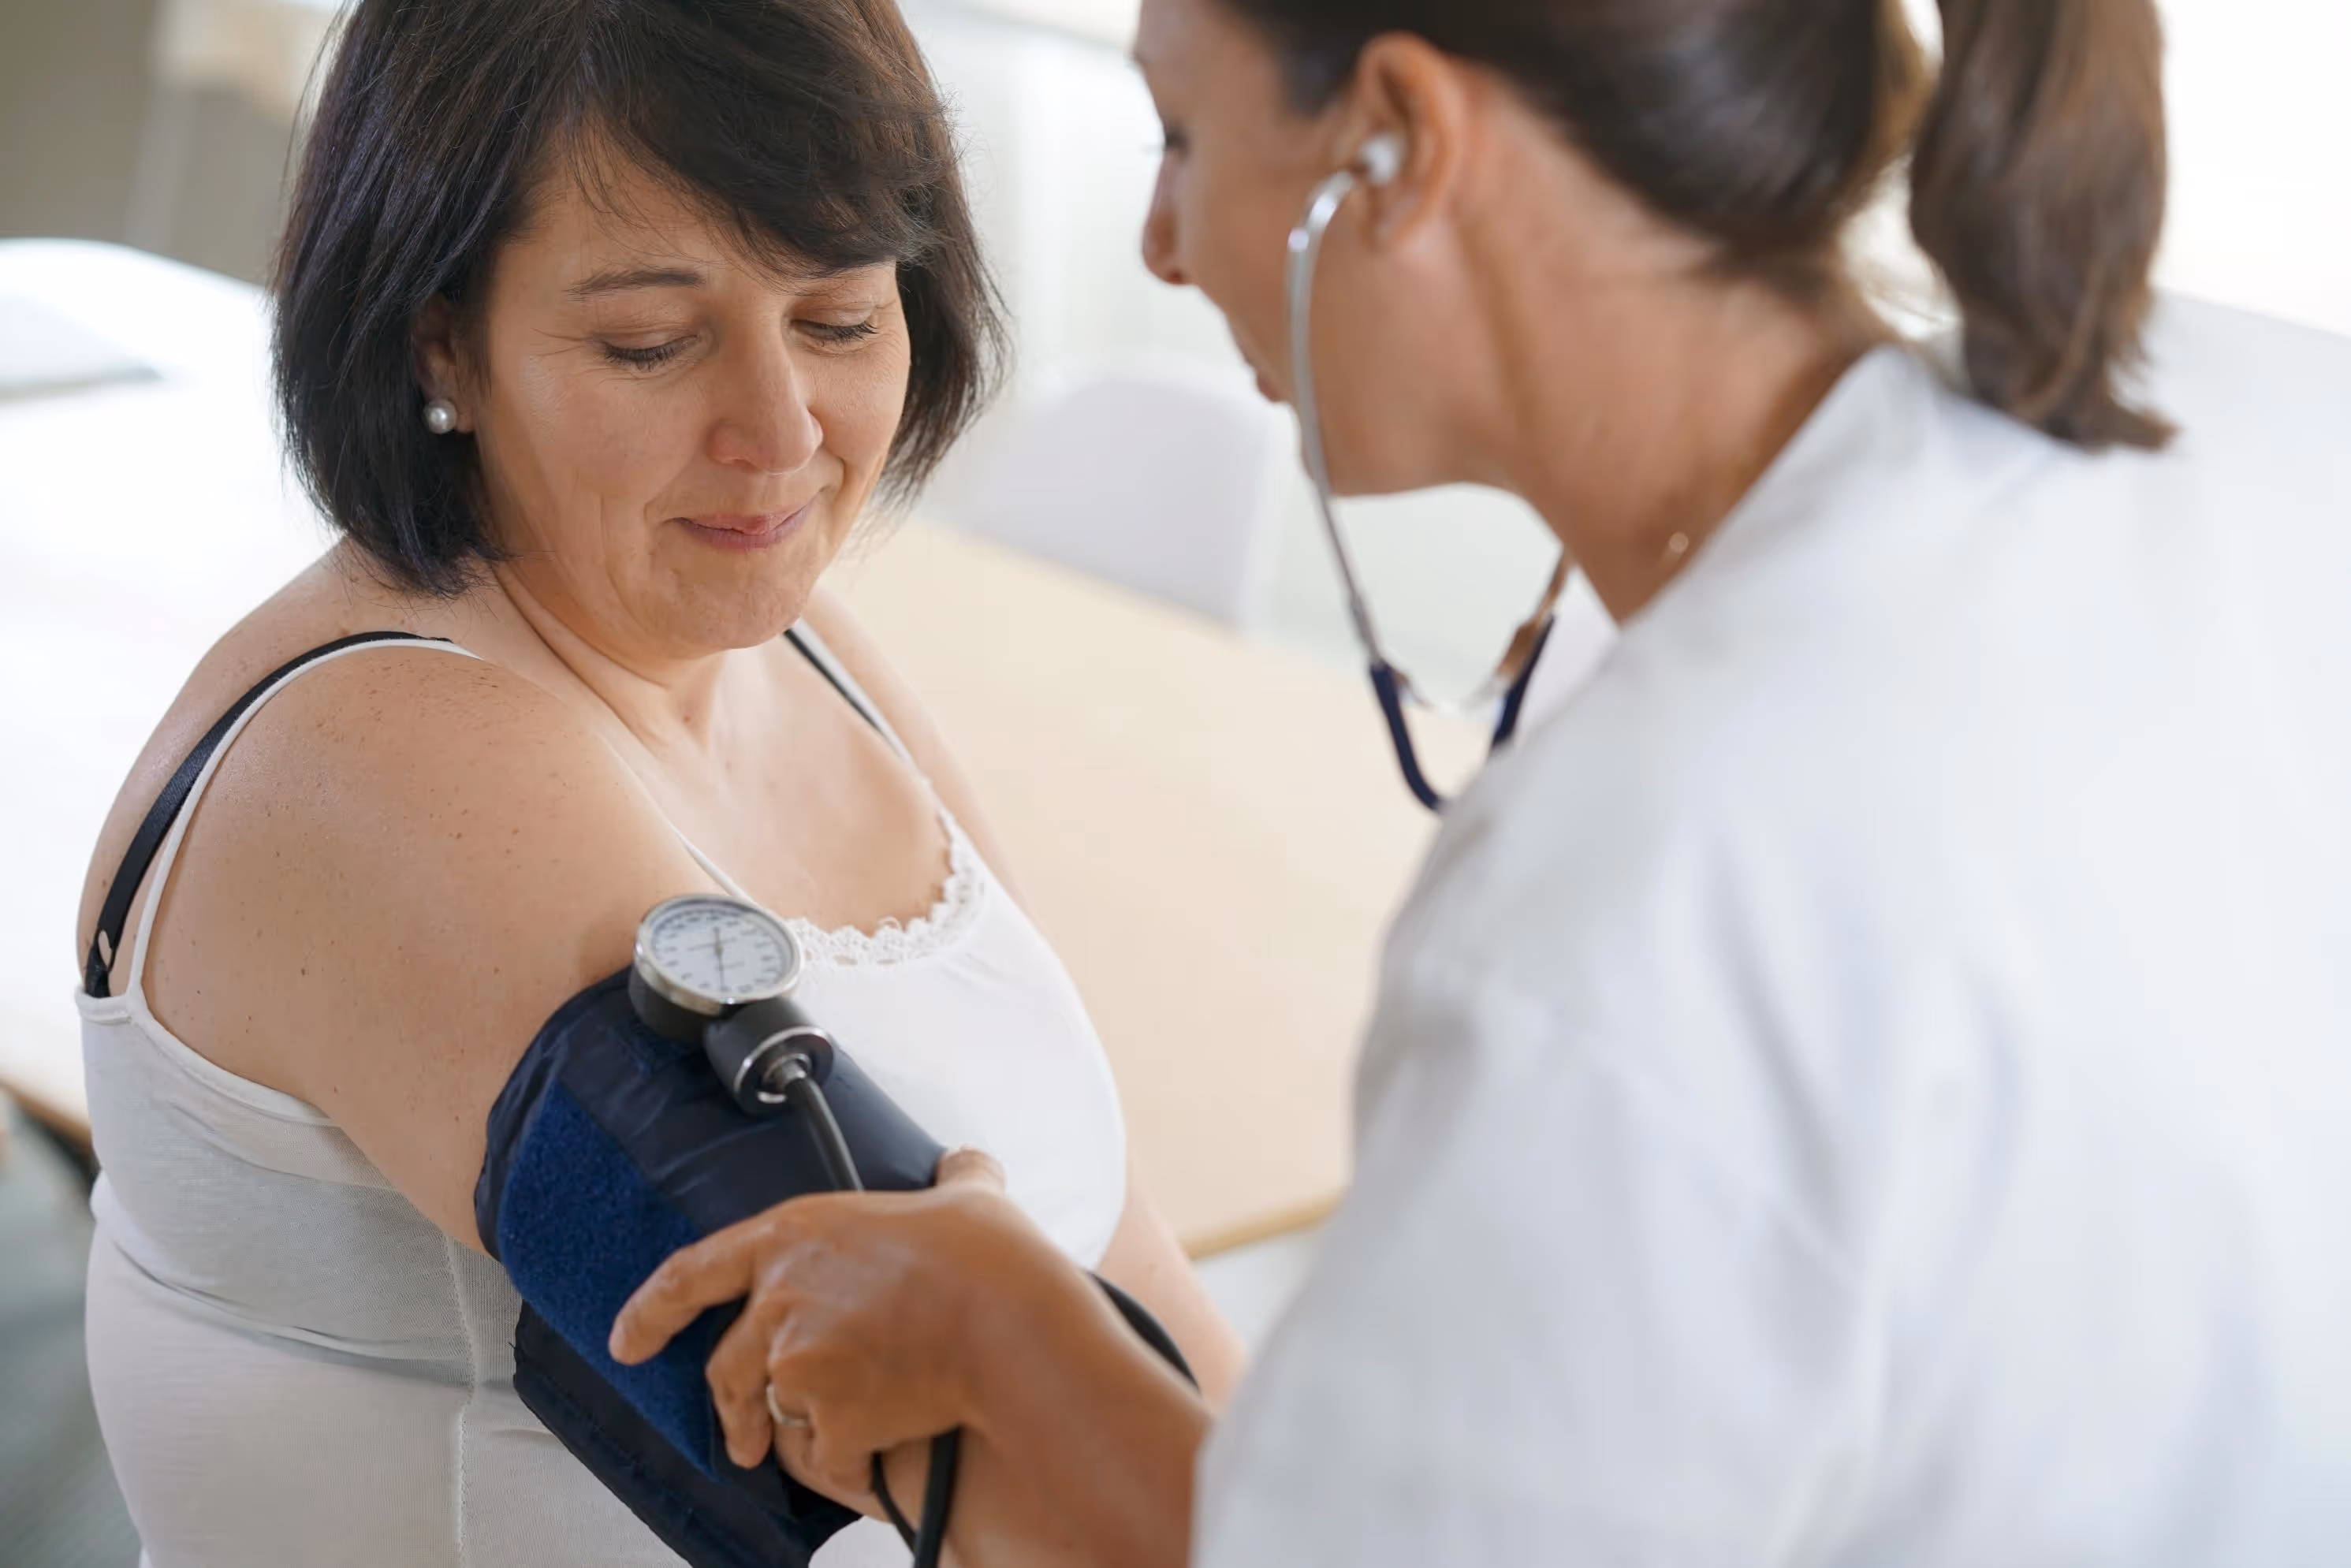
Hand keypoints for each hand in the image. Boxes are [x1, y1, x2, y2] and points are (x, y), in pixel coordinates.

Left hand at [609, 1148, 1097, 1499]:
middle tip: (745, 1439)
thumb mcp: (967, 1196)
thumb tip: (965, 1167)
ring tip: (828, 1443)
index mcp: (795, 1235)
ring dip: (801, 1428)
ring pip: (781, 1411)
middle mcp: (781, 1299)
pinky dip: (848, 1464)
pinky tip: (877, 1457)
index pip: (692, 1273)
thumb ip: (954, 1180)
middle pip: (728, 1365)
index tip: (626, 1341)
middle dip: (733, 1410)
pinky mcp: (830, 1419)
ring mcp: (799, 1363)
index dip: (650, 1310)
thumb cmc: (987, 1258)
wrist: (1008, 1324)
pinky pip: (827, 1458)